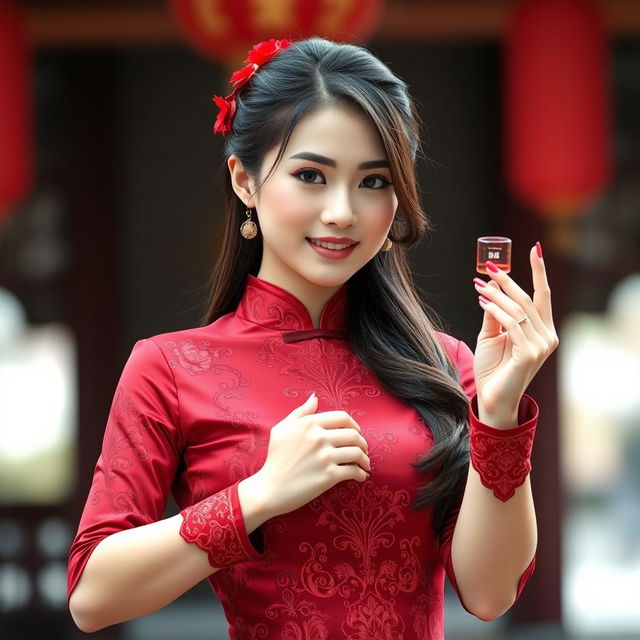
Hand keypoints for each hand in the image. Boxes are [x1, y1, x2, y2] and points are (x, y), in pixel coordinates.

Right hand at [255, 393, 370, 516]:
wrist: (269, 489)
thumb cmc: (275, 458)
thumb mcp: (282, 429)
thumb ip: (300, 412)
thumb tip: (315, 397)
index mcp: (309, 424)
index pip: (342, 417)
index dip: (354, 424)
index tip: (357, 432)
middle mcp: (319, 437)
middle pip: (354, 435)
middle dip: (363, 443)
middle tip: (364, 450)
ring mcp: (325, 457)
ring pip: (357, 453)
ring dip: (365, 459)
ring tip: (365, 464)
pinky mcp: (329, 476)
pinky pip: (354, 471)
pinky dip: (361, 474)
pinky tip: (360, 476)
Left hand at [472, 243, 558, 424]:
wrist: (491, 397)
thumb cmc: (492, 367)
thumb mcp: (492, 334)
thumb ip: (495, 313)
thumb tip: (490, 287)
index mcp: (543, 330)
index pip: (542, 296)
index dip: (539, 272)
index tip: (534, 249)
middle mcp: (547, 336)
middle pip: (528, 299)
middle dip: (508, 280)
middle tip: (488, 267)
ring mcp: (541, 346)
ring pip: (518, 310)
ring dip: (497, 294)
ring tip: (479, 285)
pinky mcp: (529, 354)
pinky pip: (511, 324)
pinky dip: (496, 310)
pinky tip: (482, 301)